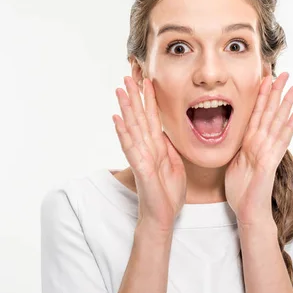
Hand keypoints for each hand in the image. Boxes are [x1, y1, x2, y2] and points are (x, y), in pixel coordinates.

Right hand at [112, 76, 186, 233]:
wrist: (163, 216)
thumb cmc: (168, 193)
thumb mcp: (175, 164)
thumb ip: (169, 147)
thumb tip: (166, 131)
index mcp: (157, 146)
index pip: (153, 118)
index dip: (150, 99)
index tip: (147, 81)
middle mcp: (147, 148)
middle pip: (139, 118)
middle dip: (134, 97)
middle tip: (128, 76)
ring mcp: (142, 157)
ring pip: (132, 128)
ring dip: (126, 108)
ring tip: (120, 90)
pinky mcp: (140, 168)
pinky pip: (131, 147)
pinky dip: (123, 132)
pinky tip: (117, 119)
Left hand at [224, 72, 292, 227]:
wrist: (248, 212)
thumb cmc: (242, 191)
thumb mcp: (234, 163)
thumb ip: (238, 148)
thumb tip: (235, 136)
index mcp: (250, 143)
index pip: (256, 115)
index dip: (260, 97)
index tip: (264, 79)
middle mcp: (262, 144)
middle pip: (270, 114)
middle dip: (276, 93)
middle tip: (284, 74)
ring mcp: (268, 152)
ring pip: (277, 122)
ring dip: (285, 104)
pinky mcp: (270, 162)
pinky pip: (280, 141)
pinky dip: (288, 127)